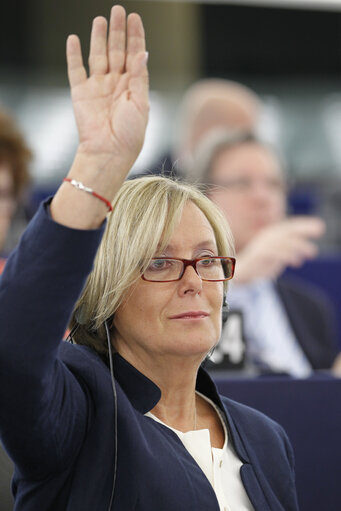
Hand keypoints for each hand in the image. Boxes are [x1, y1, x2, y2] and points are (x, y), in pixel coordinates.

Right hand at [51, 5, 148, 227]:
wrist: (108, 153)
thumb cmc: (130, 135)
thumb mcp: (141, 104)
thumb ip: (139, 77)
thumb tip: (143, 52)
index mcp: (132, 87)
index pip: (135, 56)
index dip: (136, 37)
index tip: (135, 18)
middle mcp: (115, 85)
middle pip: (117, 51)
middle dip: (118, 31)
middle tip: (118, 10)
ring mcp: (97, 87)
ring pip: (98, 56)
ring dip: (99, 38)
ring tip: (100, 19)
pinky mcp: (80, 93)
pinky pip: (76, 69)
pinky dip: (74, 54)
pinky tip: (74, 39)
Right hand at [234, 217, 324, 283]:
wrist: (236, 274)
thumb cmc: (255, 266)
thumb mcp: (275, 257)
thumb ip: (287, 251)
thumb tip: (303, 250)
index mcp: (270, 236)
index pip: (289, 227)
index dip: (304, 225)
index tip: (319, 227)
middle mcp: (266, 238)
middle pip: (287, 229)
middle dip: (304, 228)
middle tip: (320, 229)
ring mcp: (261, 246)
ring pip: (282, 241)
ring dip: (299, 245)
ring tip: (312, 252)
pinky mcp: (257, 255)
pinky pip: (274, 252)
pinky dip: (286, 255)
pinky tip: (297, 261)